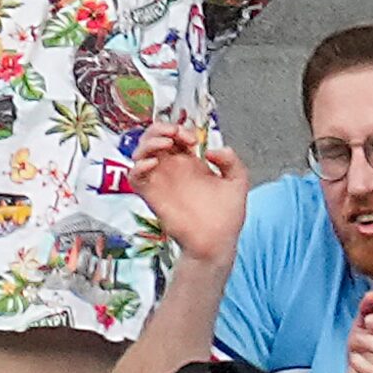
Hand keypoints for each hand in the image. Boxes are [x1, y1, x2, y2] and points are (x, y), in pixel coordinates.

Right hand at [131, 119, 248, 259]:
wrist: (217, 243)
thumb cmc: (227, 217)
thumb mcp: (237, 183)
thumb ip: (232, 161)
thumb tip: (212, 150)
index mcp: (191, 163)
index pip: (175, 136)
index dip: (180, 129)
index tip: (192, 139)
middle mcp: (173, 170)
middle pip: (154, 139)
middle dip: (160, 129)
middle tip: (174, 135)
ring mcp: (161, 182)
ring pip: (140, 153)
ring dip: (148, 142)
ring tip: (164, 144)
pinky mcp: (152, 196)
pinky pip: (134, 177)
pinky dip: (137, 167)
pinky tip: (151, 164)